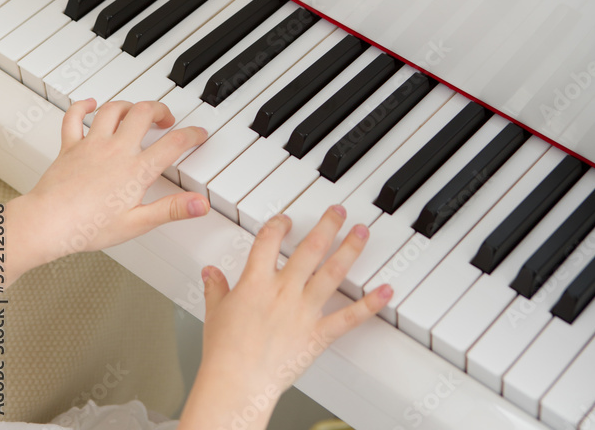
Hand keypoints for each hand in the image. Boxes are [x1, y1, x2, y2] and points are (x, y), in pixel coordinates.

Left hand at [5, 99, 209, 275]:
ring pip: (113, 109)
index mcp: (136, 170)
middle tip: (166, 118)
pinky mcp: (70, 146)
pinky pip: (74, 117)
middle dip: (160, 109)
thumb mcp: (137, 223)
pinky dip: (82, 107)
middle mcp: (116, 150)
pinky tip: (89, 104)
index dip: (192, 135)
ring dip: (129, 105)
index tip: (199, 133)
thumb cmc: (88, 227)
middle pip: (143, 113)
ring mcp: (92, 145)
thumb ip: (172, 209)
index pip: (173, 143)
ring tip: (136, 111)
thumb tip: (200, 204)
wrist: (47, 224)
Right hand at [180, 207, 391, 429]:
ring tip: (361, 232)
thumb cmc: (224, 352)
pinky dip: (369, 304)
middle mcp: (284, 290)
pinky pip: (348, 317)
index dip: (279, 224)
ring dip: (350, 249)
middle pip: (310, 247)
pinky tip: (385, 290)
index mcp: (256, 281)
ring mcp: (303, 311)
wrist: (236, 384)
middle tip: (338, 210)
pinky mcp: (317, 334)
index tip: (286, 219)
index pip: (269, 239)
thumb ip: (216, 288)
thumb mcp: (215, 313)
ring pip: (332, 272)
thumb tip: (210, 273)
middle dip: (327, 225)